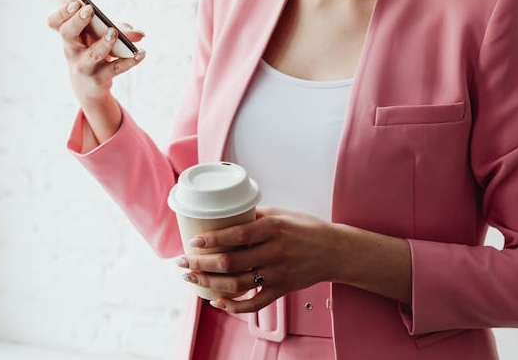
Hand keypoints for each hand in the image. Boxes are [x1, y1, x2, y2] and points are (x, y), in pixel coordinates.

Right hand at [46, 1, 145, 140]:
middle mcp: (72, 50)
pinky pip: (114, 69)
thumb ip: (119, 29)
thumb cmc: (93, 51)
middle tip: (89, 9)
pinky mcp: (98, 79)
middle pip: (67, 33)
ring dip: (104, 43)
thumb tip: (139, 34)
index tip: (74, 3)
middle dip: (77, 21)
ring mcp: (83, 66)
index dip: (62, 12)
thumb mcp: (101, 37)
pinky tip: (141, 53)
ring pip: (91, 54)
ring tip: (114, 32)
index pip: (55, 22)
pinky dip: (129, 61)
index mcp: (69, 35)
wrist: (89, 86)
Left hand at [176, 207, 341, 313]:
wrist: (335, 251)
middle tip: (182, 262)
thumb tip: (226, 213)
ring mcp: (277, 274)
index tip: (193, 241)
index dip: (212, 240)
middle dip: (201, 264)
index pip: (236, 235)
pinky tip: (217, 301)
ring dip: (209, 283)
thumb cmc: (307, 229)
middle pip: (230, 263)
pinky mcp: (281, 290)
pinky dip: (233, 306)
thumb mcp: (281, 213)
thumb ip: (254, 214)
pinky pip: (254, 303)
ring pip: (237, 284)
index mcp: (273, 229)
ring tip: (191, 278)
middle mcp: (274, 252)